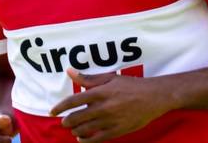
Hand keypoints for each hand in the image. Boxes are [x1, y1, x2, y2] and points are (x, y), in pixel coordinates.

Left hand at [49, 68, 174, 142]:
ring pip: (85, 129)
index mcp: (100, 92)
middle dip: (67, 121)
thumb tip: (69, 71)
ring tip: (74, 129)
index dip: (60, 107)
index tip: (53, 111)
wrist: (154, 97)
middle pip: (76, 117)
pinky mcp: (118, 130)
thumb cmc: (132, 85)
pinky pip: (97, 139)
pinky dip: (86, 140)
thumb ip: (88, 78)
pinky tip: (82, 139)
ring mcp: (110, 120)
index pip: (73, 101)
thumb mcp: (110, 78)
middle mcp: (103, 107)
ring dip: (75, 130)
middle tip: (64, 121)